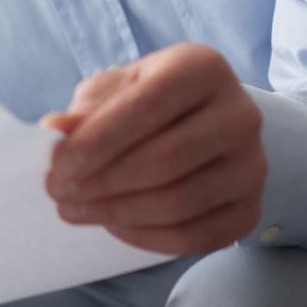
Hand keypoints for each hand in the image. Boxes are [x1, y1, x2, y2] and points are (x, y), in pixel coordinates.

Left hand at [40, 42, 266, 254]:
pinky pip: (195, 236)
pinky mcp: (251, 209)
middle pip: (165, 160)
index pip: (149, 105)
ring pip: (179, 203)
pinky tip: (112, 224)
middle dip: (101, 182)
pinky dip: (146, 237)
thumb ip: (86, 109)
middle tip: (57, 193)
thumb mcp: (114, 90)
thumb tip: (54, 130)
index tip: (57, 166)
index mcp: (203, 68)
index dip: (99, 140)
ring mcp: (252, 166)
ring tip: (75, 209)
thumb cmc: (146, 100)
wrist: (203, 123)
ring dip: (116, 212)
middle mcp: (240, 115)